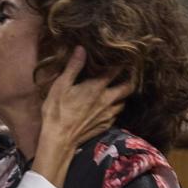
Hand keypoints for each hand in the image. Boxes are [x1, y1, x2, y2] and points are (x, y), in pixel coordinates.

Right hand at [33, 46, 133, 187]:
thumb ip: (73, 67)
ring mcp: (108, 114)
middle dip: (130, 79)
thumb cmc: (57, 111)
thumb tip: (82, 48)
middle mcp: (107, 100)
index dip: (122, 62)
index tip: (124, 56)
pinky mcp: (105, 125)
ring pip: (124, 102)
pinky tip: (109, 106)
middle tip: (127, 73)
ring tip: (119, 89)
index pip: (116, 70)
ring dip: (123, 95)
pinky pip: (116, 114)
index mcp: (96, 87)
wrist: (59, 139)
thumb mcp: (61, 85)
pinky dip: (116, 108)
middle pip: (128, 87)